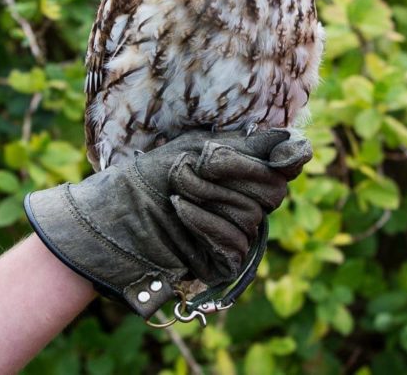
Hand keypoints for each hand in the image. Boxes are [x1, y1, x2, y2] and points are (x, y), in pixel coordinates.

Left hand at [24, 129, 310, 317]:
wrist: (109, 218)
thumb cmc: (149, 177)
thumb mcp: (198, 148)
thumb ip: (249, 146)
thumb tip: (298, 145)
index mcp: (246, 171)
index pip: (289, 164)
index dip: (283, 157)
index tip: (270, 154)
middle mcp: (249, 202)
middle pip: (273, 189)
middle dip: (232, 173)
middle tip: (194, 167)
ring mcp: (239, 233)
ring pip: (251, 214)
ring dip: (208, 196)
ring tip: (176, 191)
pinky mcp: (226, 261)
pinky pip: (234, 239)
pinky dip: (205, 221)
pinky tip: (179, 210)